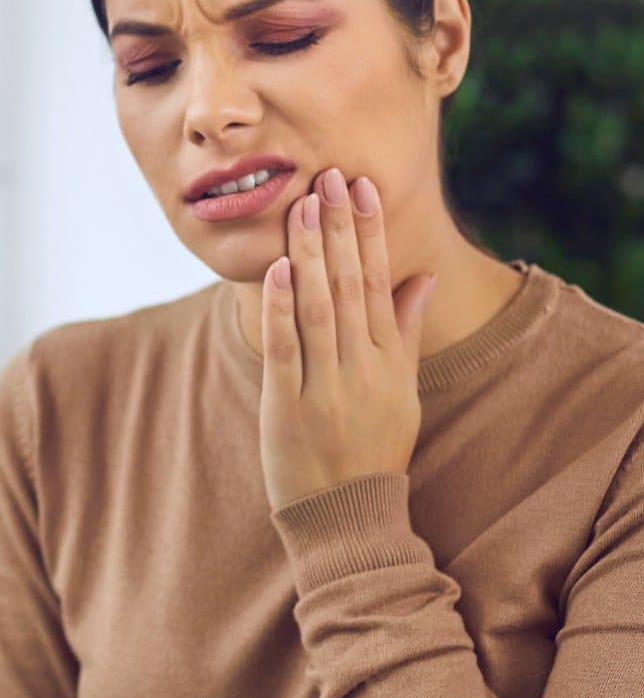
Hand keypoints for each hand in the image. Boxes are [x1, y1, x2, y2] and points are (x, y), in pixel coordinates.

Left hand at [259, 167, 436, 512]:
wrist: (348, 519)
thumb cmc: (375, 450)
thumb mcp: (403, 392)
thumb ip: (406, 330)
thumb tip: (421, 276)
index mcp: (390, 363)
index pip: (380, 283)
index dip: (370, 233)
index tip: (363, 189)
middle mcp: (362, 371)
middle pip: (349, 287)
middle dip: (339, 229)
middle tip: (330, 178)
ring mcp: (325, 391)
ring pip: (318, 310)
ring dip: (309, 255)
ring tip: (302, 206)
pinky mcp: (287, 410)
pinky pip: (284, 351)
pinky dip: (280, 310)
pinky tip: (276, 269)